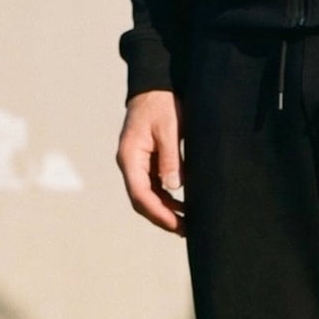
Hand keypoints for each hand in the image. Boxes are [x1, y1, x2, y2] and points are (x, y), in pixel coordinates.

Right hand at [116, 89, 185, 235]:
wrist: (156, 87)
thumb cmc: (162, 104)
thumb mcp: (169, 129)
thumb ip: (170, 158)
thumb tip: (173, 187)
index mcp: (130, 156)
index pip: (140, 193)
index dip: (158, 213)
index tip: (176, 225)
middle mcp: (130, 163)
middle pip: (142, 200)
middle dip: (162, 218)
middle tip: (187, 231)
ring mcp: (138, 164)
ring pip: (149, 196)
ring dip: (166, 212)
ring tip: (188, 225)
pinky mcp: (148, 163)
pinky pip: (155, 187)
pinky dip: (169, 200)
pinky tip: (185, 208)